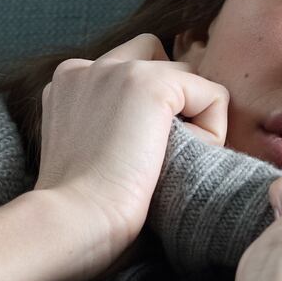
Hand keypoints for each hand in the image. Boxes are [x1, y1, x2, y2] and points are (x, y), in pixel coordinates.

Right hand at [32, 34, 229, 279]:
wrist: (72, 221)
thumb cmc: (80, 211)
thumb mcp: (86, 155)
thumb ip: (108, 128)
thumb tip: (157, 133)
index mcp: (67, 84)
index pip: (127, 72)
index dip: (146, 115)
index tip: (133, 158)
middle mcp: (87, 66)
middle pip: (157, 58)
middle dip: (173, 98)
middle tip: (163, 153)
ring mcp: (118, 70)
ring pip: (188, 77)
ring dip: (193, 117)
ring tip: (169, 163)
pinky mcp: (152, 84)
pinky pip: (213, 95)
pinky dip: (213, 133)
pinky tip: (183, 163)